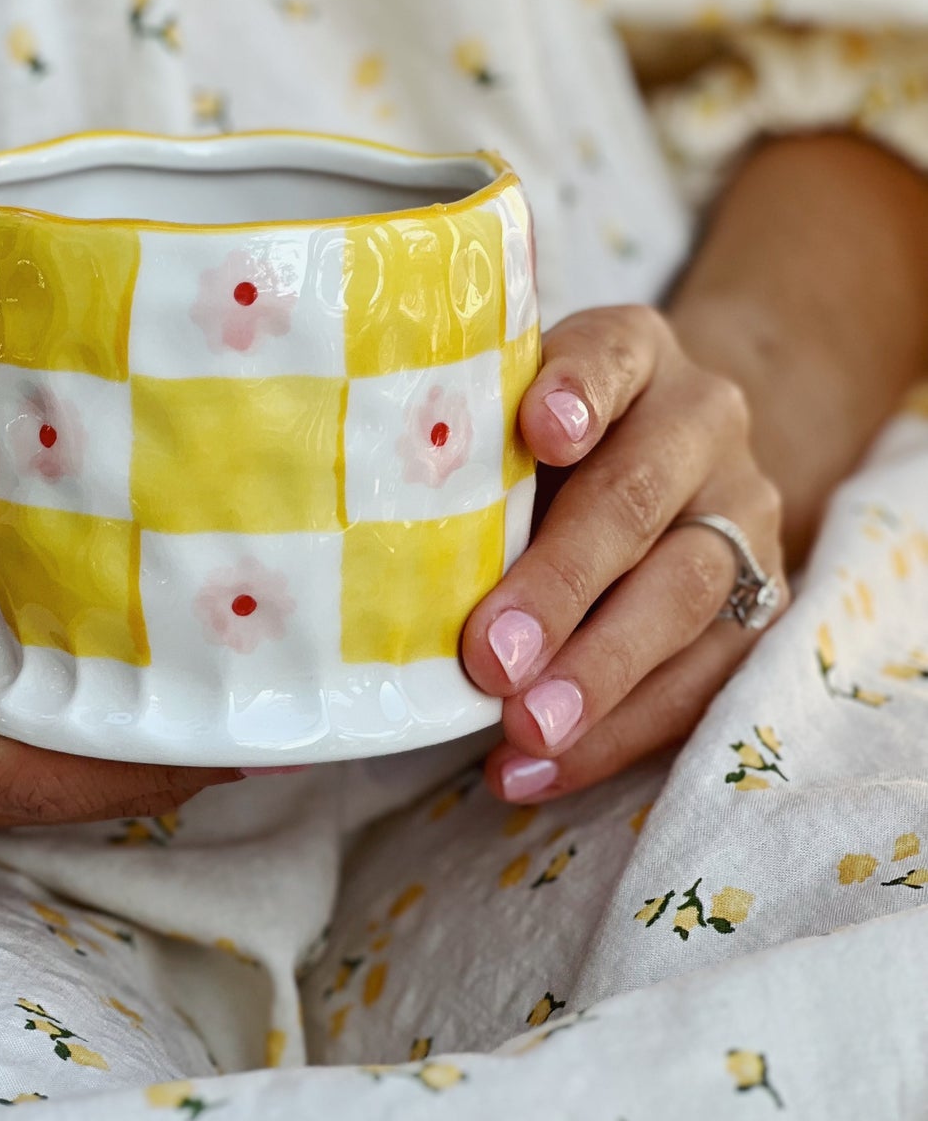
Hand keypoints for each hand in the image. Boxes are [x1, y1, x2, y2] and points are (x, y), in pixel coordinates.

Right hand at [0, 438, 236, 840]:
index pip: (48, 772)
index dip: (164, 750)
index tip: (265, 708)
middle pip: (67, 786)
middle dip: (176, 737)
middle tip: (280, 658)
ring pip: (35, 771)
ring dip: (127, 722)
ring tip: (224, 643)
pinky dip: (62, 703)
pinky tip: (104, 634)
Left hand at [460, 306, 786, 802]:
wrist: (671, 458)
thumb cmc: (538, 444)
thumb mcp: (506, 416)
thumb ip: (465, 452)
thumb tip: (357, 544)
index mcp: (632, 351)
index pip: (610, 355)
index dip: (578, 391)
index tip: (540, 432)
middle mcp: (701, 421)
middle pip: (638, 497)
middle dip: (562, 582)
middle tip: (492, 656)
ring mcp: (743, 512)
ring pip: (685, 592)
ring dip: (598, 671)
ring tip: (525, 730)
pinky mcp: (762, 602)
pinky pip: (703, 677)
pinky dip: (618, 732)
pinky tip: (539, 768)